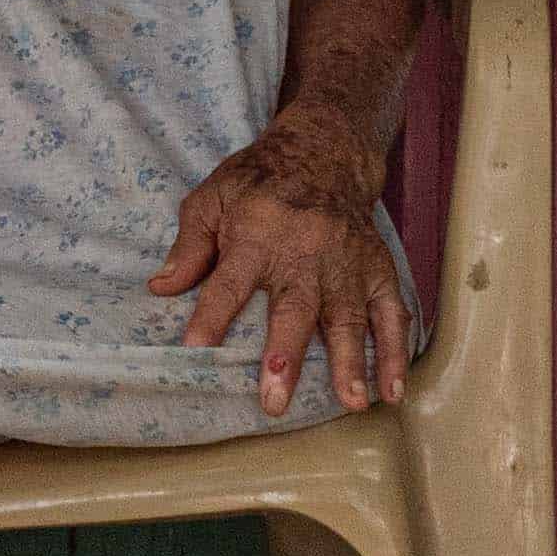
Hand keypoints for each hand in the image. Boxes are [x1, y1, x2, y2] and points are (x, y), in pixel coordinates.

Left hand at [151, 109, 415, 413]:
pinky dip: (396, 352)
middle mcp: (305, 253)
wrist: (325, 152)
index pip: (229, 281)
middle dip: (286, 357)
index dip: (211, 314)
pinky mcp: (377, 270)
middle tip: (275, 401)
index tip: (195, 347)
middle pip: (295, 309)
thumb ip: (190, 246)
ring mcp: (347, 265)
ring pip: (349, 318)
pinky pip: (391, 313)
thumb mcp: (212, 198)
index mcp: (257, 236)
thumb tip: (161, 289)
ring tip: (352, 403)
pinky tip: (393, 389)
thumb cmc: (259, 181)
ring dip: (351, 363)